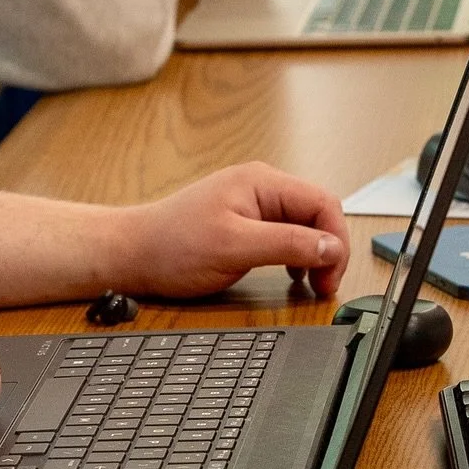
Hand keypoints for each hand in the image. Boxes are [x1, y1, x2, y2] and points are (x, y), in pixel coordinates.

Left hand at [103, 164, 349, 300]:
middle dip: (327, 250)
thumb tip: (331, 246)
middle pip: (317, 214)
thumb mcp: (234, 247)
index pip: (323, 203)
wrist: (132, 254)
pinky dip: (296, 255)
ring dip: (313, 254)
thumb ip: (286, 244)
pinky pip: (285, 234)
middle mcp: (261, 187)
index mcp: (262, 182)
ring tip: (311, 283)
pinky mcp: (244, 223)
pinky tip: (291, 274)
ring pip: (303, 226)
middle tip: (323, 286)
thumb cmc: (173, 247)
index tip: (330, 276)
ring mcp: (252, 204)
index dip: (336, 240)